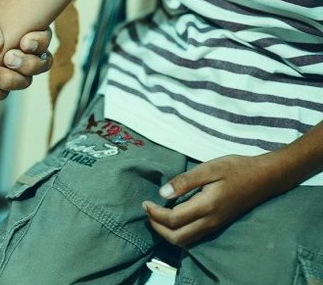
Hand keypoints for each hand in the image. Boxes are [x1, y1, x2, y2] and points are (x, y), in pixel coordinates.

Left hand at [0, 9, 52, 100]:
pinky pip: (3, 94)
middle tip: (8, 58)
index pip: (41, 34)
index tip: (24, 42)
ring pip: (24, 81)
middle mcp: (13, 49)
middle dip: (28, 63)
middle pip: (40, 62)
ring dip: (9, 79)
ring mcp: (3, 69)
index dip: (40, 41)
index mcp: (12, 27)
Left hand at [142, 154, 284, 245]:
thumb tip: (162, 194)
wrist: (264, 178)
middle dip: (157, 227)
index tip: (145, 202)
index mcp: (207, 206)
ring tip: (156, 215)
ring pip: (185, 241)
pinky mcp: (217, 224)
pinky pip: (193, 236)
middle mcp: (210, 221)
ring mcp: (215, 225)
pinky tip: (172, 218)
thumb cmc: (236, 169)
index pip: (173, 219)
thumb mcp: (209, 168)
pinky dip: (178, 232)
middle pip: (177, 237)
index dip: (155, 214)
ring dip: (167, 232)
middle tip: (147, 211)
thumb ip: (185, 181)